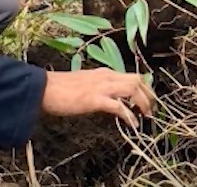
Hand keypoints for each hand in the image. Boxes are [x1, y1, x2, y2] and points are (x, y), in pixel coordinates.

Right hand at [41, 68, 156, 127]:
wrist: (43, 88)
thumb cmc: (60, 89)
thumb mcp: (85, 84)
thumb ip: (99, 88)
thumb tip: (110, 100)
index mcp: (104, 73)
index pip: (132, 76)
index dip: (145, 89)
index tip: (148, 102)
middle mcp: (106, 76)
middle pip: (137, 80)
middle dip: (149, 95)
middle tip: (152, 111)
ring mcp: (101, 87)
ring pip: (132, 89)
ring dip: (143, 103)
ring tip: (146, 116)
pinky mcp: (94, 99)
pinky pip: (118, 106)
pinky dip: (129, 115)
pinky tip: (132, 124)